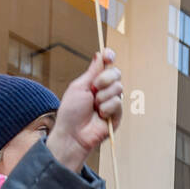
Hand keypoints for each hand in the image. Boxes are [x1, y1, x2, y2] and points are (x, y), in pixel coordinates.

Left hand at [45, 49, 122, 171]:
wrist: (72, 134)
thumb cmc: (71, 112)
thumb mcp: (79, 87)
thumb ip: (92, 72)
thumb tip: (99, 55)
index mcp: (95, 82)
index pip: (107, 65)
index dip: (109, 57)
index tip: (108, 55)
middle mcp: (105, 90)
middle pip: (116, 73)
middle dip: (105, 79)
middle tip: (93, 88)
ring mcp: (112, 102)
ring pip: (118, 88)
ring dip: (103, 97)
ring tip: (94, 107)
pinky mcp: (117, 115)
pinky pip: (118, 102)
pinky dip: (106, 108)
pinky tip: (100, 115)